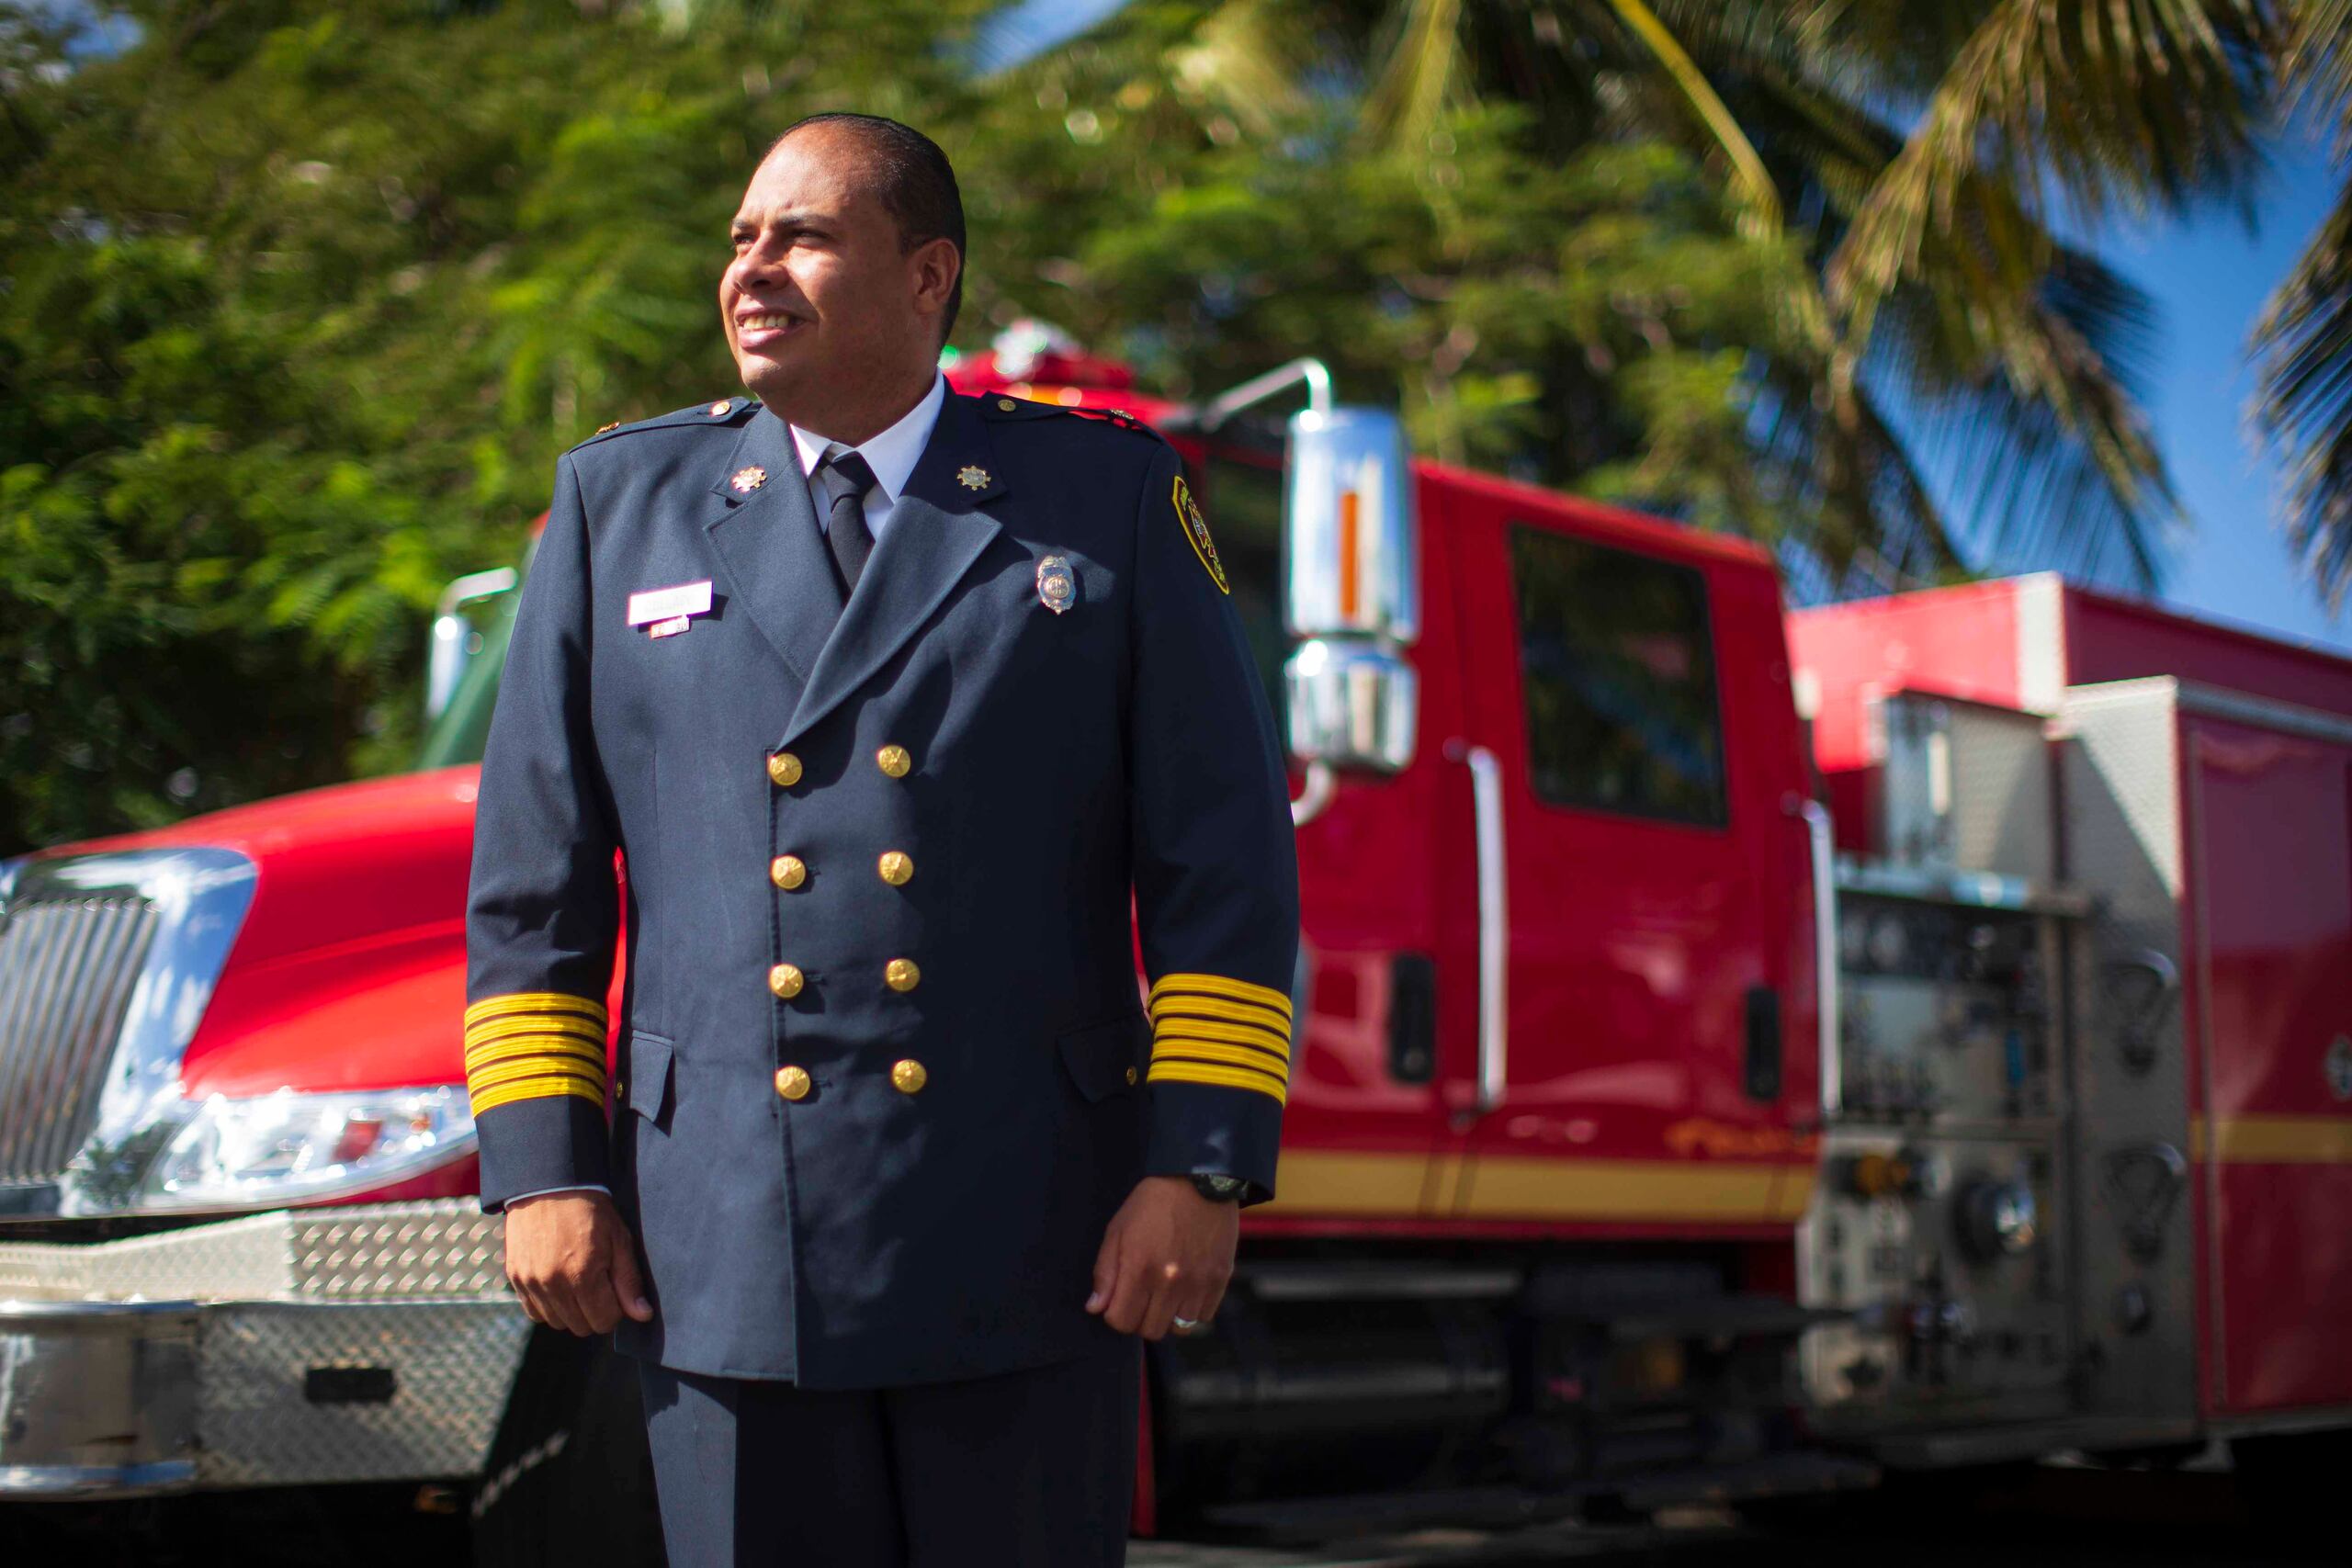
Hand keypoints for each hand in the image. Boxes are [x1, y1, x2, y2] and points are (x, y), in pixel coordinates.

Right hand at [502, 1190, 654, 1334]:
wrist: (549, 1185)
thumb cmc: (590, 1210)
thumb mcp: (619, 1240)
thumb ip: (628, 1281)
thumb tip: (642, 1315)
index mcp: (582, 1276)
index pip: (604, 1321)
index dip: (616, 1310)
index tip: (616, 1291)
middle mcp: (553, 1284)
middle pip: (581, 1327)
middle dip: (595, 1312)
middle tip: (599, 1285)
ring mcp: (531, 1283)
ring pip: (557, 1322)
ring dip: (571, 1311)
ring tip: (578, 1282)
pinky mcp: (515, 1278)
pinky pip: (534, 1312)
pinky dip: (548, 1306)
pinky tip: (558, 1284)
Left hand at [1086, 1175, 1239, 1339]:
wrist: (1198, 1181)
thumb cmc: (1151, 1204)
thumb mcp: (1117, 1230)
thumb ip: (1105, 1272)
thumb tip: (1095, 1308)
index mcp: (1139, 1269)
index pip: (1120, 1321)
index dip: (1115, 1313)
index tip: (1120, 1299)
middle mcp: (1169, 1282)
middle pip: (1150, 1330)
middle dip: (1140, 1317)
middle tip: (1142, 1296)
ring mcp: (1197, 1283)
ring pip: (1178, 1329)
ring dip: (1167, 1316)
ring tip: (1165, 1293)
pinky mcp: (1220, 1280)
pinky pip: (1203, 1317)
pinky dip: (1192, 1309)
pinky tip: (1186, 1289)